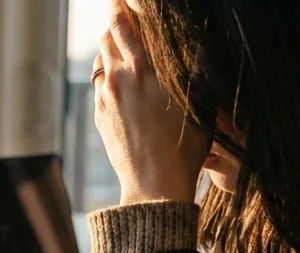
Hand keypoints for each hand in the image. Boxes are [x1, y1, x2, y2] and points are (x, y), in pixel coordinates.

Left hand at [93, 0, 208, 205]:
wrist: (154, 186)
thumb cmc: (185, 147)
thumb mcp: (199, 102)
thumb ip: (192, 68)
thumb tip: (196, 44)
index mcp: (142, 70)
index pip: (125, 25)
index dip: (123, 9)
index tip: (123, 0)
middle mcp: (118, 81)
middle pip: (108, 38)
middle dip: (115, 25)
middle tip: (124, 16)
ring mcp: (105, 100)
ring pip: (102, 62)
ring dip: (111, 51)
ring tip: (124, 48)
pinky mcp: (100, 117)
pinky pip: (101, 87)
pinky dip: (110, 77)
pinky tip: (123, 83)